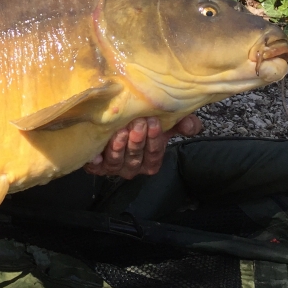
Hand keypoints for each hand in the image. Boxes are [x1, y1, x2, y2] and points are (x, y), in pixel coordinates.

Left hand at [84, 114, 202, 178]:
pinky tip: (96, 155)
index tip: (154, 122)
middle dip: (137, 141)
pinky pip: (96, 167)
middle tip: (138, 123)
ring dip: (119, 147)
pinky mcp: (96, 165)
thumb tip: (192, 126)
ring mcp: (114, 167)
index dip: (155, 140)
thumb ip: (180, 123)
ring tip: (121, 130)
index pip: (154, 155)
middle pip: (135, 158)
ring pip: (117, 162)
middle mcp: (132, 167)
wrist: (112, 120)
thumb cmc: (141, 122)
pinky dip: (96, 161)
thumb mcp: (163, 121)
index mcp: (149, 161)